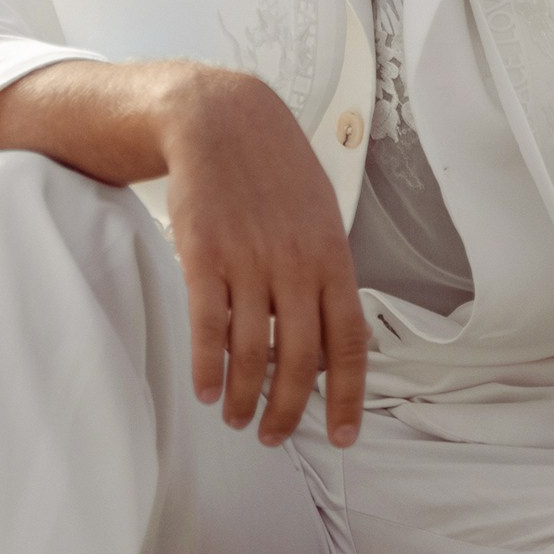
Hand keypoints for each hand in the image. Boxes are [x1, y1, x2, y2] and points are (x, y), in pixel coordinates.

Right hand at [159, 66, 368, 451]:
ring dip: (244, 397)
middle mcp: (294, 263)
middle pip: (298, 360)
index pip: (348, 342)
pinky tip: (206, 388)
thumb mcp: (320, 212)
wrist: (220, 119)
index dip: (348, 396)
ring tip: (237, 416)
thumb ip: (328, 271)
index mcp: (331, 255)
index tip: (344, 434)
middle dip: (287, 411)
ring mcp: (248, 259)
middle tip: (274, 435)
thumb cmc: (274, 169)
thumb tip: (336, 337)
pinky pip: (208, 326)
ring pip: (250, 352)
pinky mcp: (204, 255)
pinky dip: (207, 367)